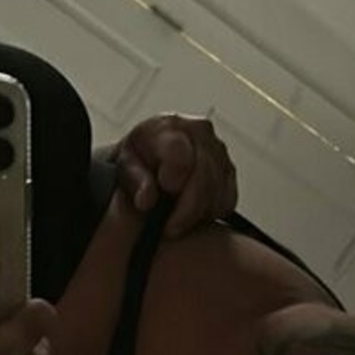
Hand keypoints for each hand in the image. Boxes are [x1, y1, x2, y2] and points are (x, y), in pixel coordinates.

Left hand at [109, 113, 237, 236]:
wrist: (150, 159)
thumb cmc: (137, 160)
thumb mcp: (124, 166)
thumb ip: (135, 180)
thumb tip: (147, 199)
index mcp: (168, 126)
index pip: (181, 151)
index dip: (176, 175)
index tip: (166, 192)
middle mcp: (199, 132)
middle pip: (204, 174)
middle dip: (187, 208)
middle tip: (170, 227)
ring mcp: (218, 151)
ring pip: (218, 189)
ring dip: (198, 213)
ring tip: (177, 221)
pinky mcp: (229, 171)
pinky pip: (228, 199)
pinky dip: (211, 213)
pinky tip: (192, 215)